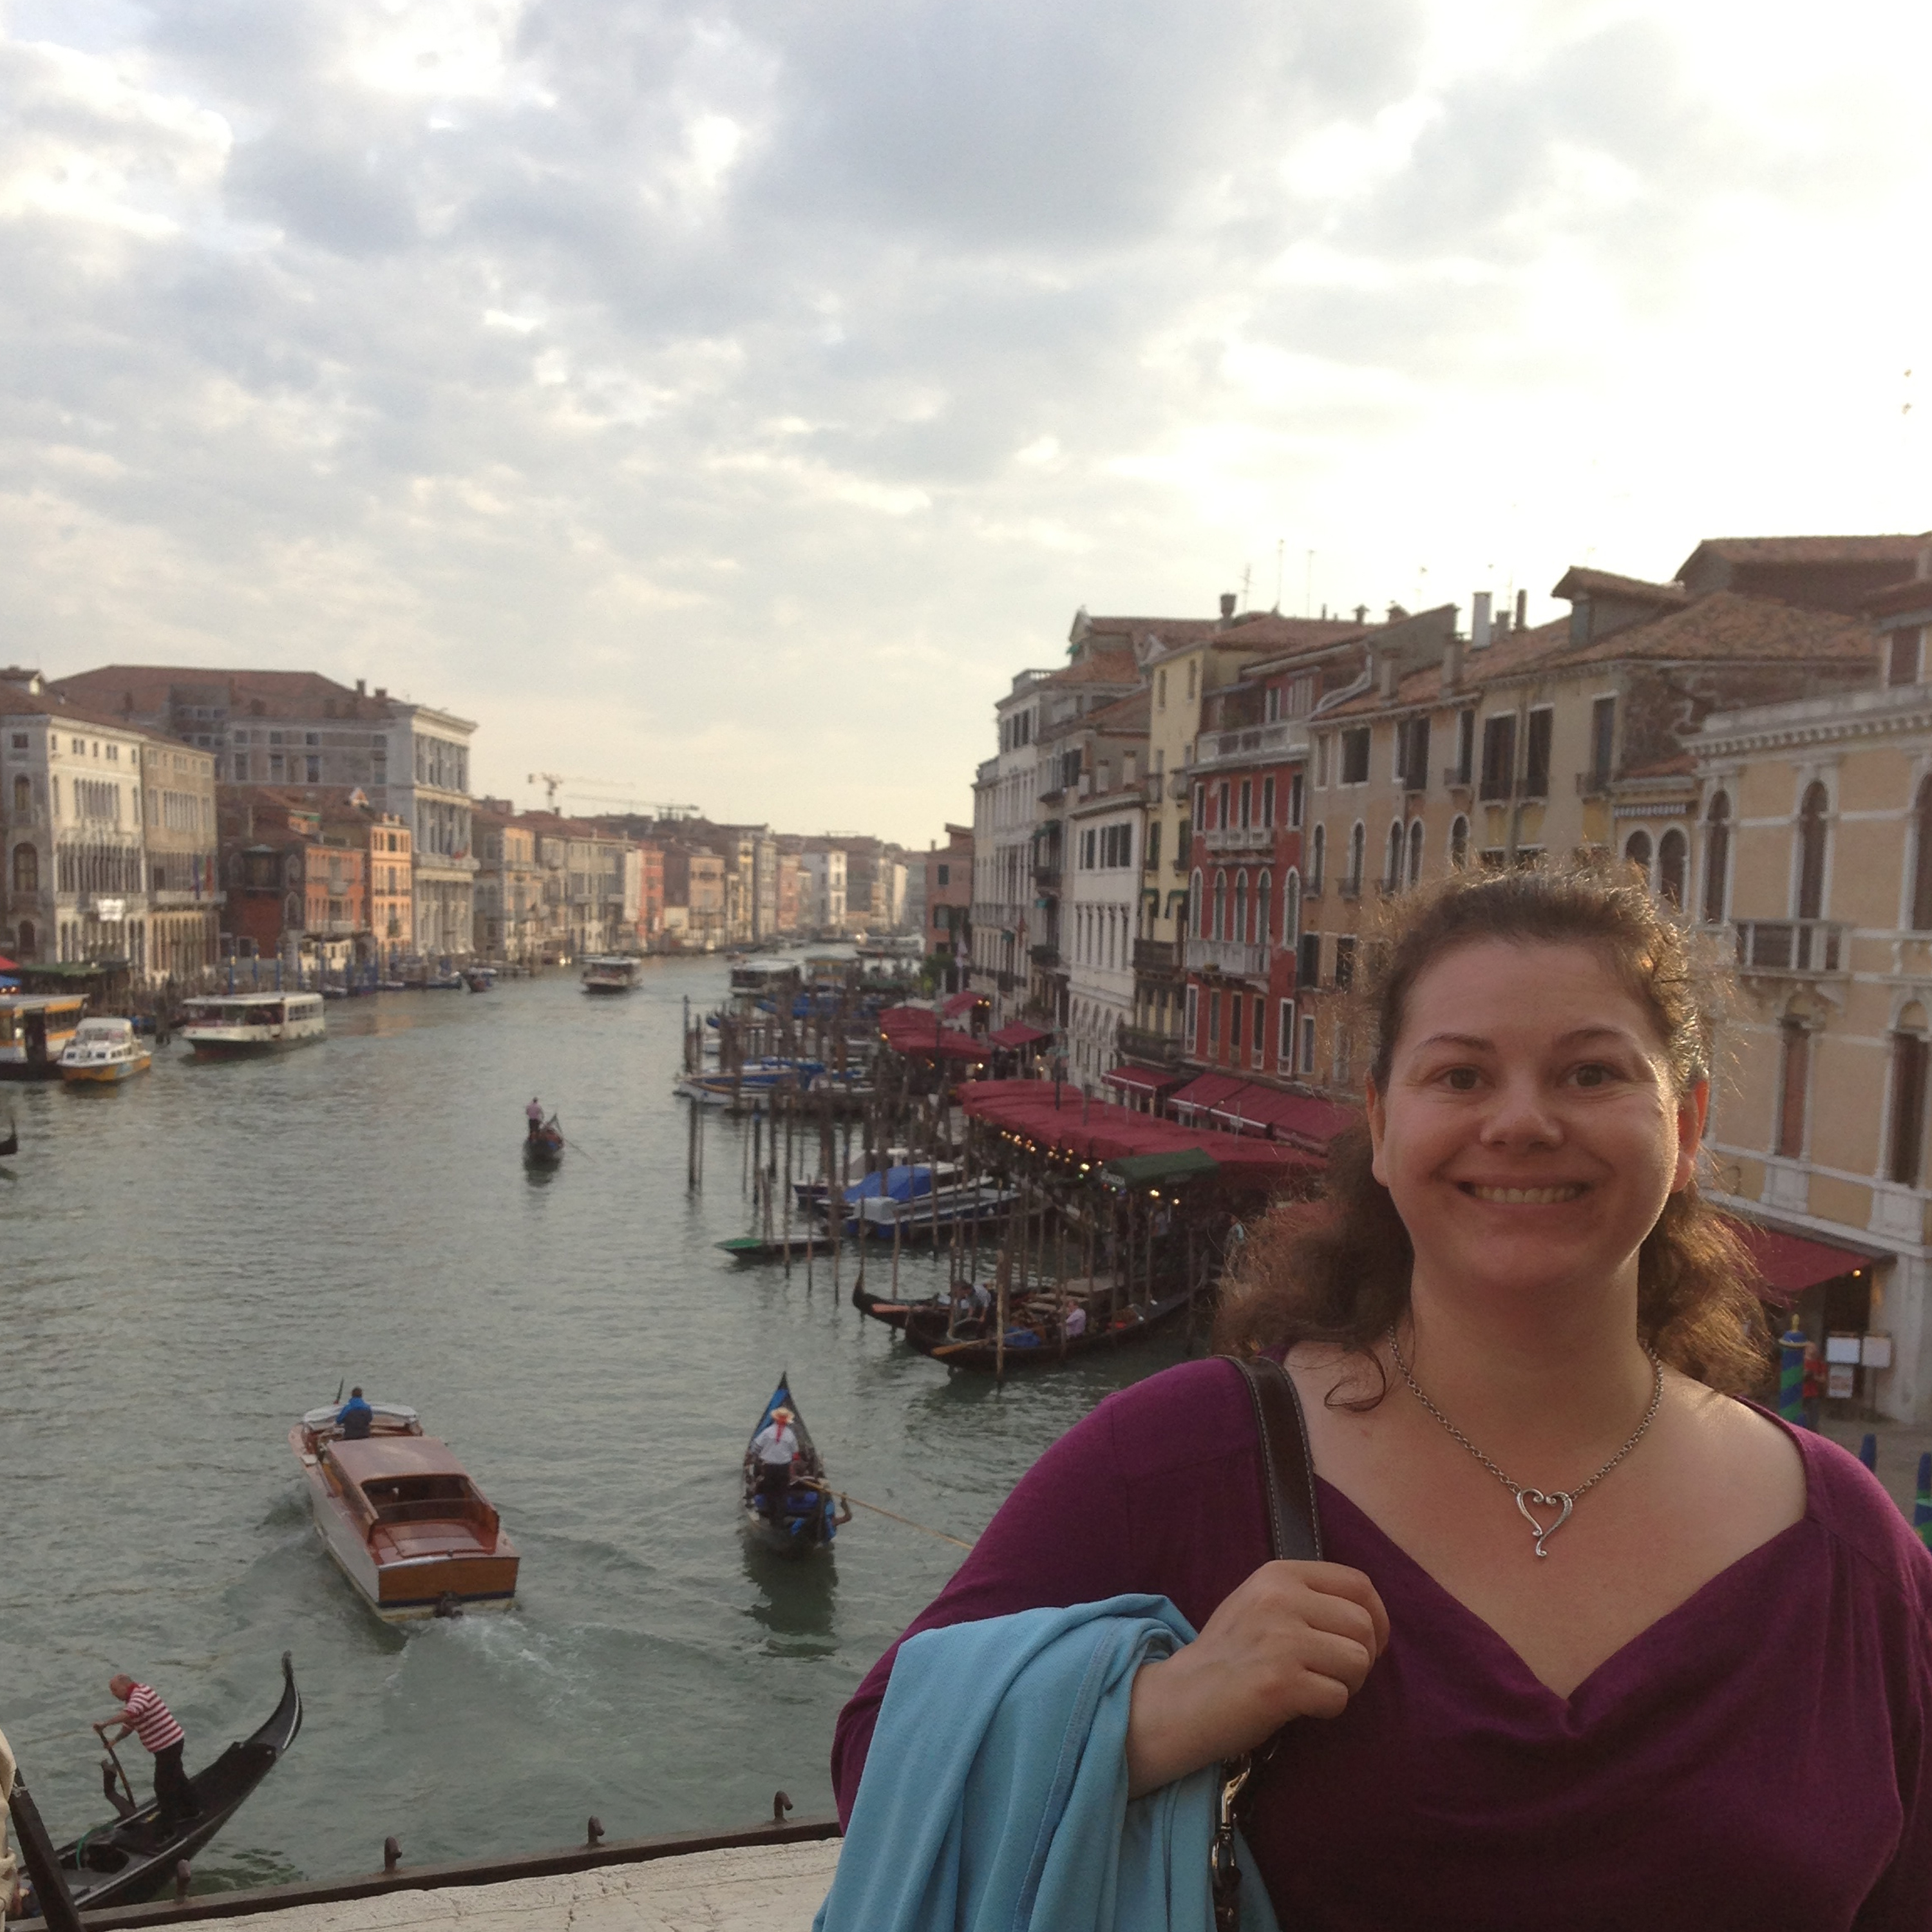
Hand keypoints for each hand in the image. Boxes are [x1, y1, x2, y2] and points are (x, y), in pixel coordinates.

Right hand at [1125, 1560, 1388, 1796]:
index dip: (1376, 1617)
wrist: (1182, 1698)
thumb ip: (1307, 1598)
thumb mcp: (1261, 1604)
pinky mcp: (1280, 1683)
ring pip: (1358, 1662)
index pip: (1358, 1584)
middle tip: (1335, 1674)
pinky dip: (1327, 1709)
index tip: (1366, 1643)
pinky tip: (1298, 1706)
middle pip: (1364, 1626)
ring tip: (1315, 1687)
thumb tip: (1369, 1616)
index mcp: (1279, 1573)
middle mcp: (1280, 1598)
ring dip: (1347, 1685)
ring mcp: (1280, 1639)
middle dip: (1362, 1658)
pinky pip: (1338, 1697)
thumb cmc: (1229, 1654)